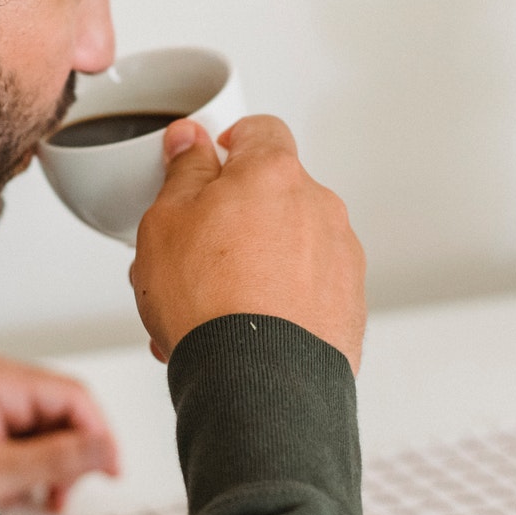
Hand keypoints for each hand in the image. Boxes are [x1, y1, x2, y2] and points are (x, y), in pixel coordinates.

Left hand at [0, 354, 119, 511]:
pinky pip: (24, 440)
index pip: (72, 396)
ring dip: (54, 466)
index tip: (111, 471)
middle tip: (64, 495)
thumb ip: (57, 459)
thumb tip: (107, 449)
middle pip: (61, 412)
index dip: (99, 433)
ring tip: (44, 500)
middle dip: (72, 455)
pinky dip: (33, 468)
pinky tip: (27, 494)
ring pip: (46, 429)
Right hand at [130, 116, 365, 371]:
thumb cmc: (210, 303)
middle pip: (273, 194)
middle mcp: (320, 208)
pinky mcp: (349, 305)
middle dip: (235, 217)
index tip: (209, 162)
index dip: (229, 143)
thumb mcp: (166, 221)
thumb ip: (183, 171)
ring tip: (208, 308)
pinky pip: (307, 290)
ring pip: (288, 246)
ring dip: (252, 265)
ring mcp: (341, 258)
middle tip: (193, 253)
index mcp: (275, 174)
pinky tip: (240, 333)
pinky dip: (278, 303)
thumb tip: (190, 141)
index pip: (259, 130)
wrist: (257, 383)